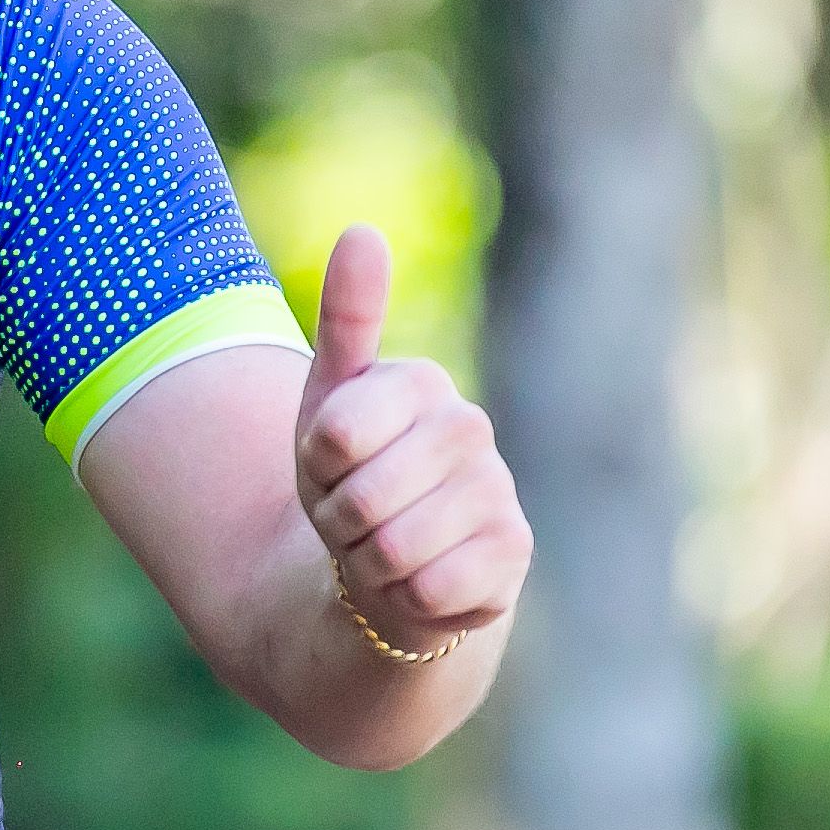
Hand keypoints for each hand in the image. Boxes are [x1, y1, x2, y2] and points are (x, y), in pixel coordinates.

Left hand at [291, 226, 530, 651]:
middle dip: (339, 521)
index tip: (328, 463)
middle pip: (363, 498)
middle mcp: (471, 428)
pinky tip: (420, 582)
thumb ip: (344, 319)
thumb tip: (363, 232)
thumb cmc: (349, 477)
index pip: (335, 433)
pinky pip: (432, 590)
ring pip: (394, 548)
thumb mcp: (326, 402)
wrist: (385, 566)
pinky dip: (407, 598)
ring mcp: (498, 492)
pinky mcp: (514, 555)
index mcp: (421, 382)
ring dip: (368, 564)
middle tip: (354, 516)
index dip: (315, 466)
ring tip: (383, 547)